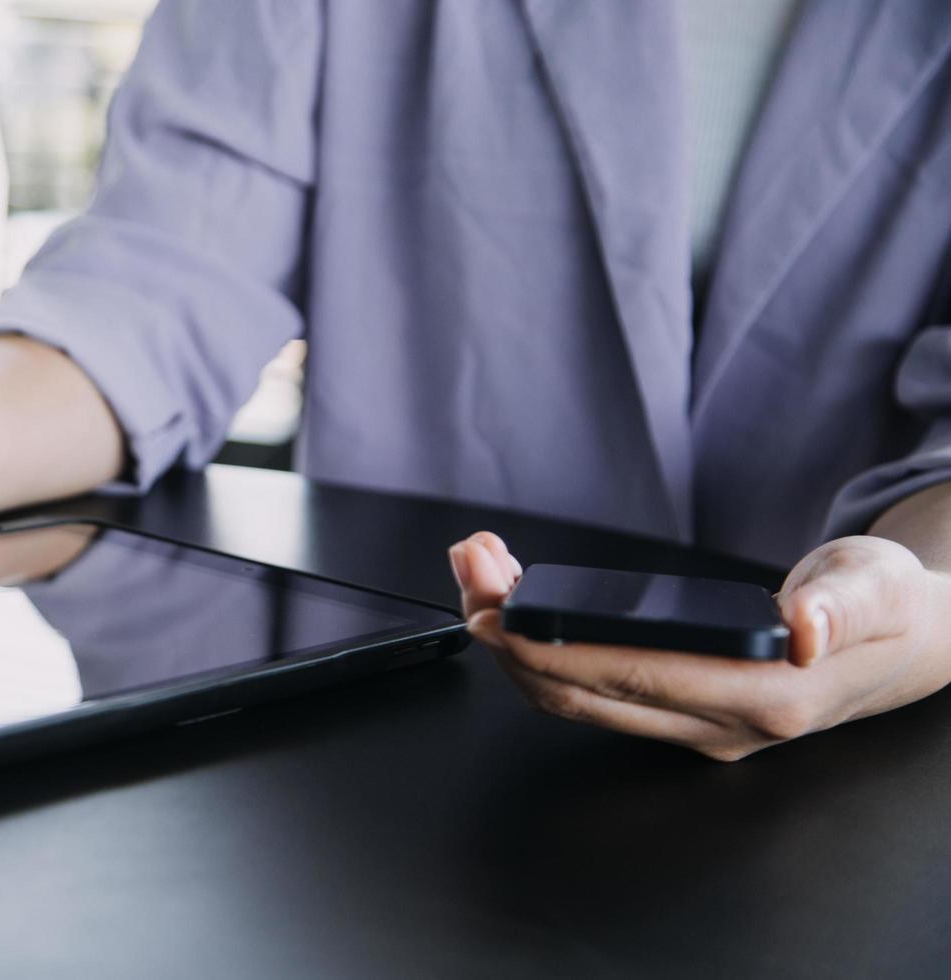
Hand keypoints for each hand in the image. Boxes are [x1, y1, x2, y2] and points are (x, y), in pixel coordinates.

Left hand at [450, 531, 950, 760]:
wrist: (907, 647)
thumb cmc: (889, 609)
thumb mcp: (880, 587)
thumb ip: (844, 606)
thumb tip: (807, 629)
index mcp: (765, 694)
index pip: (635, 678)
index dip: (556, 651)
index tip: (499, 616)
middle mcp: (718, 724)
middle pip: (584, 692)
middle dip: (512, 635)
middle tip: (469, 570)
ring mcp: (694, 726)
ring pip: (576, 696)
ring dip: (516, 640)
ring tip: (478, 571)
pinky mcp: (677, 711)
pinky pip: (591, 689)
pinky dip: (542, 646)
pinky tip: (516, 600)